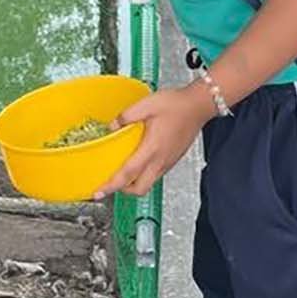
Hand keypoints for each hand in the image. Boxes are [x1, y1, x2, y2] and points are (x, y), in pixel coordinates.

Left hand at [94, 85, 212, 198]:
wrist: (198, 106)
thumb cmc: (176, 105)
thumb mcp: (147, 104)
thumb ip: (126, 116)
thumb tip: (112, 125)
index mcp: (151, 149)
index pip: (127, 174)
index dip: (111, 186)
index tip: (98, 192)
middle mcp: (160, 161)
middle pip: (139, 189)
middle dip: (122, 190)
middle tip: (109, 183)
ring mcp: (167, 163)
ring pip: (148, 184)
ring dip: (133, 184)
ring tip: (122, 173)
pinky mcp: (172, 160)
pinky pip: (155, 175)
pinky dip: (143, 175)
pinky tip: (138, 161)